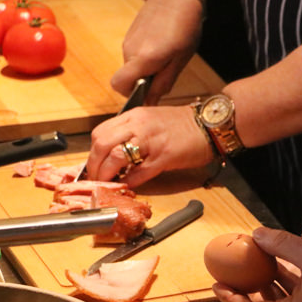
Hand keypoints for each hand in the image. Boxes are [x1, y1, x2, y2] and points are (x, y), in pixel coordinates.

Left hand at [86, 105, 214, 185]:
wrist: (209, 125)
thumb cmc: (183, 125)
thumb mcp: (152, 120)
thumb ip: (132, 133)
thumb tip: (115, 153)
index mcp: (134, 116)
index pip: (100, 132)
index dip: (92, 152)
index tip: (93, 165)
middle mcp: (139, 125)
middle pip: (102, 144)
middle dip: (94, 166)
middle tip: (96, 178)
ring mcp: (151, 141)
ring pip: (116, 156)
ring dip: (107, 175)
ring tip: (108, 184)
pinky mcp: (164, 156)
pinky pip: (139, 172)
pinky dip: (129, 182)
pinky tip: (128, 185)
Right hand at [111, 0, 203, 102]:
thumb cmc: (185, 28)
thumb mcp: (179, 61)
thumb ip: (163, 83)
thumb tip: (150, 103)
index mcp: (142, 59)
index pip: (119, 85)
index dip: (130, 94)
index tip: (148, 93)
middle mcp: (129, 51)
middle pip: (127, 77)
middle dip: (143, 82)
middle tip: (166, 72)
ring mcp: (127, 41)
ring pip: (132, 66)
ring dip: (146, 68)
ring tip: (167, 56)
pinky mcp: (130, 34)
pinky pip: (134, 54)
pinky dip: (145, 57)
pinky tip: (162, 46)